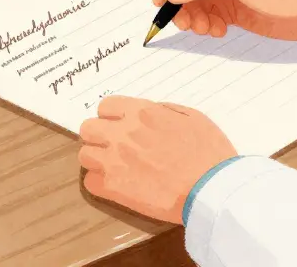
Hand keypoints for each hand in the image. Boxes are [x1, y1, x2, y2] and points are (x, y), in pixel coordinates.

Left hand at [79, 96, 237, 223]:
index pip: (105, 106)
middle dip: (99, 136)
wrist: (211, 189)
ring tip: (114, 168)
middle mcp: (122, 133)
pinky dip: (100, 183)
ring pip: (85, 155)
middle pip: (88, 129)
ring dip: (97, 160)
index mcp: (141, 113)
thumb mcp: (190, 117)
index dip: (112, 116)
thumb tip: (145, 114)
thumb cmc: (209, 152)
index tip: (120, 126)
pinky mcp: (113, 188)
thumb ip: (162, 111)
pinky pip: (90, 182)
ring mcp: (114, 161)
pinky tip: (117, 186)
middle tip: (113, 146)